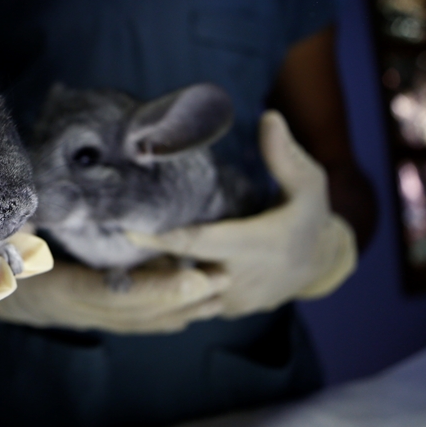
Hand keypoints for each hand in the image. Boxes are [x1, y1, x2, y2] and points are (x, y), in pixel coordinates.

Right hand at [0, 256, 228, 333]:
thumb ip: (12, 241)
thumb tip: (27, 224)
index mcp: (58, 293)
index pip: (115, 296)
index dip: (155, 289)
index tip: (192, 276)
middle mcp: (76, 310)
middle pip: (138, 311)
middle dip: (183, 297)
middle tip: (225, 276)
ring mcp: (84, 316)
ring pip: (142, 319)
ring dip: (183, 306)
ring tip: (222, 287)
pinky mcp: (90, 313)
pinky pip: (135, 319)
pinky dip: (166, 313)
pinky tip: (195, 303)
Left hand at [127, 110, 356, 318]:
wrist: (321, 264)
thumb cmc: (310, 216)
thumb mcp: (309, 183)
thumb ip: (284, 155)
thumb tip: (269, 117)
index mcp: (257, 244)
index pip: (198, 242)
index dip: (161, 238)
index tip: (126, 229)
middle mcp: (240, 277)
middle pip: (180, 270)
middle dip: (144, 261)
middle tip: (104, 241)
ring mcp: (233, 299)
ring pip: (181, 293)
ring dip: (152, 279)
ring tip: (114, 260)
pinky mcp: (227, 309)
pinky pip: (190, 303)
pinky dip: (167, 290)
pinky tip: (139, 274)